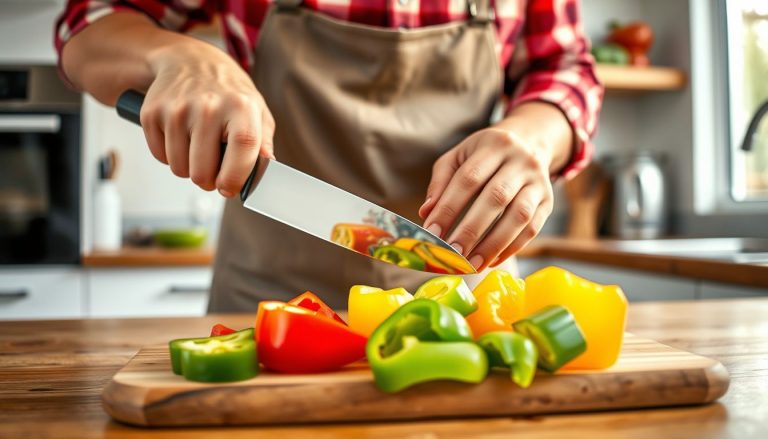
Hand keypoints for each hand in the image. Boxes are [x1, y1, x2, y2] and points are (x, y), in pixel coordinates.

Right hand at [141, 40, 274, 196]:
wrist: (190, 61)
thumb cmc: (227, 91)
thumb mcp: (257, 110)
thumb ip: (264, 142)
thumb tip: (267, 167)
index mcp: (240, 106)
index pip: (242, 148)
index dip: (235, 177)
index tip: (229, 188)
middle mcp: (208, 106)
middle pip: (202, 171)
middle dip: (208, 180)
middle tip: (213, 168)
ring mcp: (176, 109)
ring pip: (179, 169)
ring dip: (188, 167)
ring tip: (198, 147)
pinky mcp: (152, 113)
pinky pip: (160, 156)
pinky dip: (170, 155)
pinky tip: (181, 137)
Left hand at [419, 127, 555, 271]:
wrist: (529, 145)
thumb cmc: (484, 155)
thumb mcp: (459, 157)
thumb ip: (440, 182)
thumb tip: (426, 213)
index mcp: (494, 145)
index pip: (469, 178)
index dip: (449, 207)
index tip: (433, 232)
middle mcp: (521, 161)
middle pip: (496, 197)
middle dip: (471, 230)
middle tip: (452, 254)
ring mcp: (538, 182)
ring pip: (519, 216)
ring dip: (493, 245)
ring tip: (471, 264)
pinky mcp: (548, 202)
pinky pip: (532, 229)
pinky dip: (511, 248)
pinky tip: (491, 261)